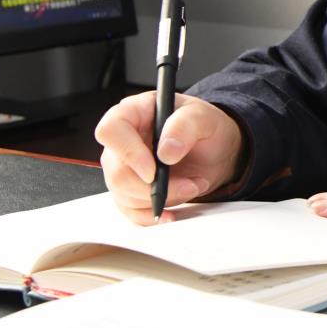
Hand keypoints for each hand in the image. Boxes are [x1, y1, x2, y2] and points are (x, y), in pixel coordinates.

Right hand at [95, 92, 244, 224]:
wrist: (215, 150)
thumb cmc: (204, 127)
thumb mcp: (203, 117)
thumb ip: (185, 126)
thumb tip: (166, 151)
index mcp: (134, 112)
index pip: (111, 130)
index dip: (128, 153)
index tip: (153, 171)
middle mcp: (123, 140)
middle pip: (116, 171)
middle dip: (153, 186)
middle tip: (188, 184)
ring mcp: (125, 166)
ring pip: (123, 194)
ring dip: (161, 198)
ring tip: (192, 186)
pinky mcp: (131, 189)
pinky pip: (130, 210)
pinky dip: (151, 215)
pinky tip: (170, 212)